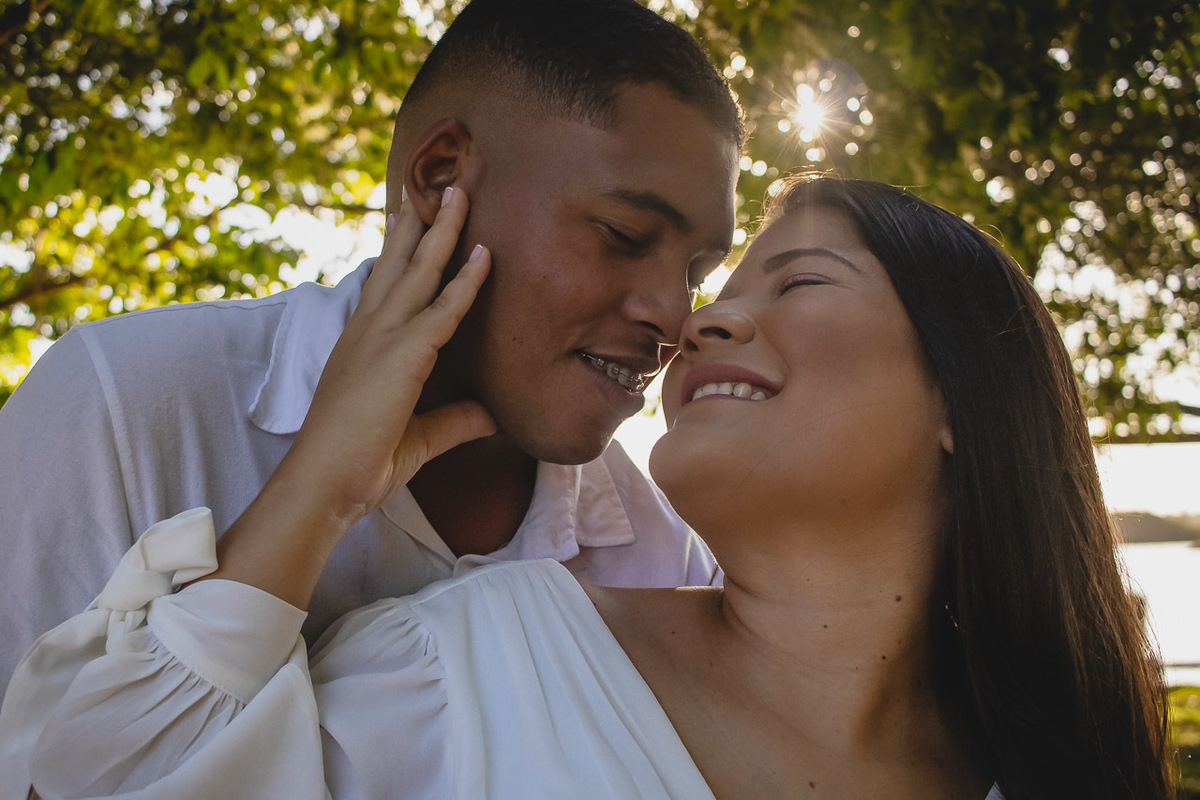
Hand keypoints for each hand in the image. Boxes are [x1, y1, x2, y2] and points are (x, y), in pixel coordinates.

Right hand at [199, 186, 494, 607]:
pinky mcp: (400, 356)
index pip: (386, 286)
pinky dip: (465, 280)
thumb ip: (454, 420)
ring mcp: (381, 339)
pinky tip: (484, 253)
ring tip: (460, 192)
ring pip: (419, 272)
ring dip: (443, 231)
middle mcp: (368, 332)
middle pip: (399, 264)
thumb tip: (490, 415)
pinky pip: (443, 310)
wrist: (323, 486)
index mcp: (363, 346)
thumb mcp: (419, 438)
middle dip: (420, 223)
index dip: (401, 249)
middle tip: (438, 186)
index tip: (411, 216)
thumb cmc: (358, 465)